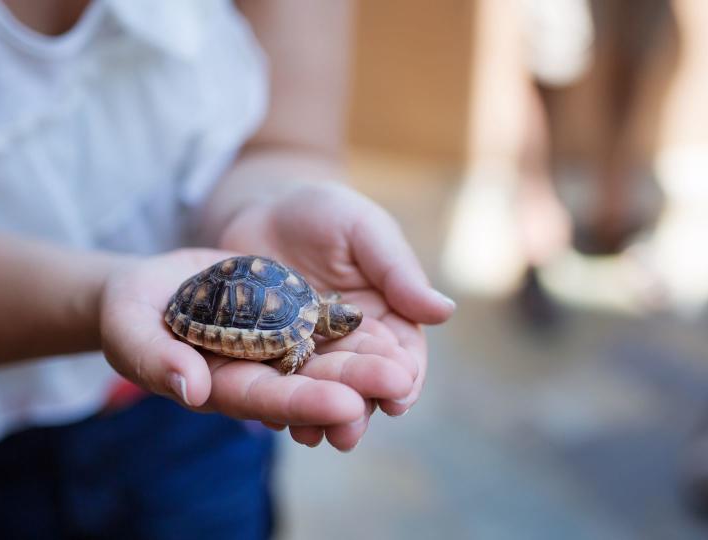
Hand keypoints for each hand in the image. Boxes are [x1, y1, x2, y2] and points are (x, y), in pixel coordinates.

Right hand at [101, 248, 403, 438]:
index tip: (345, 405)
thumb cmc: (128, 313)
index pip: (267, 400)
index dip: (305, 403)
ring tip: (407, 367)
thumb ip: (156, 359)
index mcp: (220, 386)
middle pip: (309, 382)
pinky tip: (395, 328)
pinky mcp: (287, 314)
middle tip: (398, 385)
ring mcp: (275, 343)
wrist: (148, 285)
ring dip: (366, 363)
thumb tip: (193, 390)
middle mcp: (257, 372)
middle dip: (354, 385)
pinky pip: (326, 322)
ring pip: (327, 356)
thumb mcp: (129, 331)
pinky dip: (357, 327)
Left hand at [220, 183, 455, 448]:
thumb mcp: (365, 231)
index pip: (402, 355)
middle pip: (360, 384)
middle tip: (350, 431)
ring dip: (318, 417)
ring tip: (312, 434)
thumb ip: (397, 271)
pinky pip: (277, 382)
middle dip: (357, 408)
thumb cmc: (325, 212)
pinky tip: (273, 418)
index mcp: (387, 317)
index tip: (398, 394)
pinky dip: (277, 402)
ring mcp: (309, 352)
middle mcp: (351, 344)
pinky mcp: (268, 353)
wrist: (263, 207)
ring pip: (321, 392)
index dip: (402, 377)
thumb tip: (445, 311)